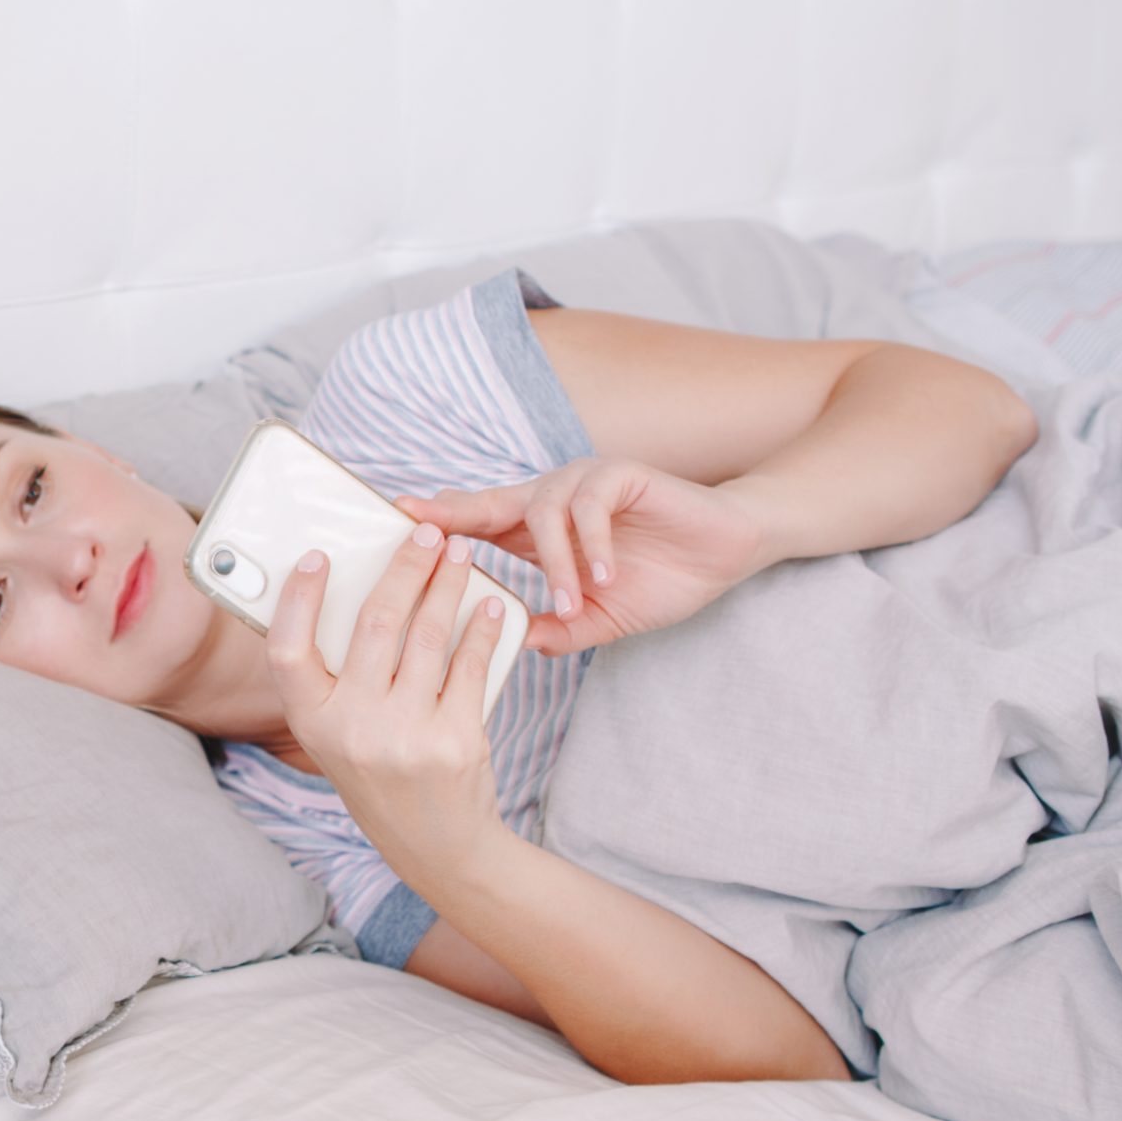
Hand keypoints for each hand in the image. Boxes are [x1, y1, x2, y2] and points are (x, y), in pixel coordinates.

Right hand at [267, 523, 514, 877]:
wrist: (435, 846)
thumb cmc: (380, 776)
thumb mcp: (339, 737)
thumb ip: (338, 679)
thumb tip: (358, 593)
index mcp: (312, 724)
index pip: (289, 651)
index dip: (299, 600)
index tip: (319, 557)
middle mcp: (352, 730)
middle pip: (374, 625)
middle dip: (405, 567)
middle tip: (425, 533)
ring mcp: (405, 736)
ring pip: (428, 637)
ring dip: (447, 585)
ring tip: (460, 555)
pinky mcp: (455, 741)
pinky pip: (469, 667)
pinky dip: (482, 630)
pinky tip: (488, 606)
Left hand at [391, 457, 767, 656]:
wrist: (726, 552)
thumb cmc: (661, 580)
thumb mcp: (602, 619)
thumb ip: (560, 630)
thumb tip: (517, 645)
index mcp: (534, 530)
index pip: (475, 524)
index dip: (437, 527)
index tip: (394, 534)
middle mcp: (551, 498)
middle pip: (489, 502)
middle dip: (452, 513)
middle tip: (420, 527)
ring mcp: (584, 483)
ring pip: (544, 514)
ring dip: (556, 565)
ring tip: (574, 604)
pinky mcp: (622, 475)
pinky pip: (592, 506)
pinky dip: (594, 545)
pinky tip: (606, 577)